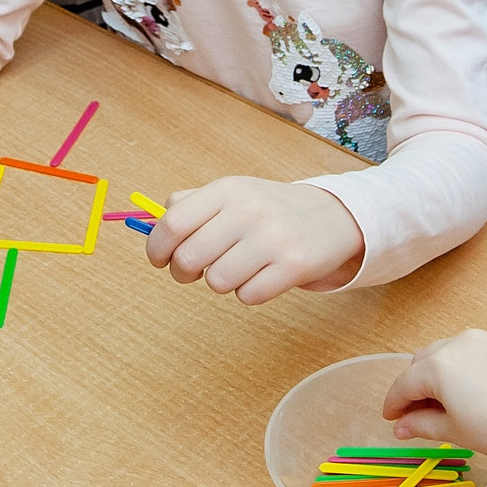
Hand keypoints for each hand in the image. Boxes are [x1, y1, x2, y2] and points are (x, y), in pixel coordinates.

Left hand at [145, 177, 363, 303]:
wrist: (333, 216)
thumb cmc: (270, 209)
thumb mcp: (233, 193)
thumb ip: (191, 204)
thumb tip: (153, 225)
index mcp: (227, 190)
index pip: (172, 223)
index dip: (156, 249)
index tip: (160, 259)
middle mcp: (249, 210)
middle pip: (189, 258)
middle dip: (184, 272)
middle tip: (194, 271)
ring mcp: (273, 238)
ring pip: (217, 282)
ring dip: (221, 282)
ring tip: (238, 268)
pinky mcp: (294, 266)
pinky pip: (247, 296)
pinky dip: (249, 292)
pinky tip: (262, 276)